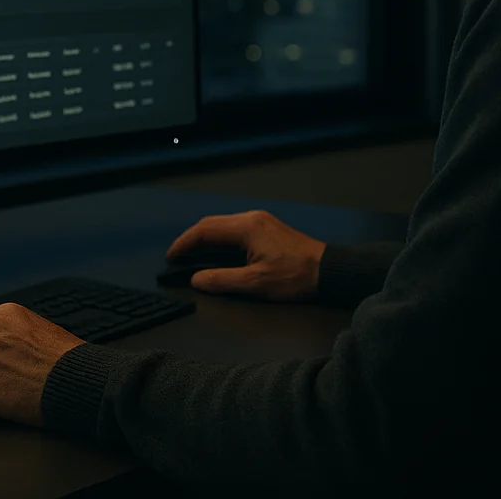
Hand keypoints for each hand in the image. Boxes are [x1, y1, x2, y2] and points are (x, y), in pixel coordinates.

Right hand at [167, 209, 327, 301]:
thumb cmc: (293, 277)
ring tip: (192, 254)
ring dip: (205, 238)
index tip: (170, 257)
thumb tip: (195, 279)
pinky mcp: (268, 227)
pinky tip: (217, 251)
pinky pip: (235, 229)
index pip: (205, 231)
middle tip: (177, 256)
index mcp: (246, 227)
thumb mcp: (256, 283)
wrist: (330, 271)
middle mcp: (251, 217)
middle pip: (212, 224)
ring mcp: (261, 220)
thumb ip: (222, 280)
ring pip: (223, 225)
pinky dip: (219, 238)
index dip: (184, 243)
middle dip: (191, 239)